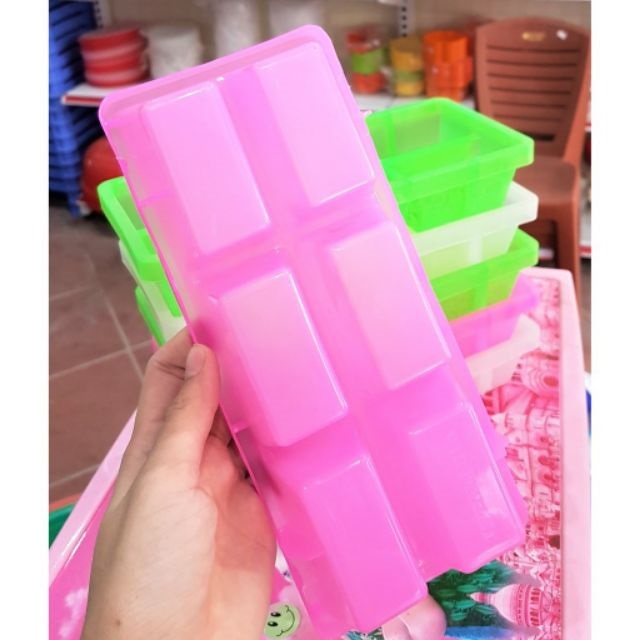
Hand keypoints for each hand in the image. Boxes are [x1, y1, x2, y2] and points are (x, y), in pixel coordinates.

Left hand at [82, 329, 275, 639]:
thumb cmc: (149, 566)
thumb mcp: (162, 483)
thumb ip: (185, 421)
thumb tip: (202, 355)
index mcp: (160, 445)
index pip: (172, 377)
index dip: (192, 343)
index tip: (225, 311)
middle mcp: (196, 458)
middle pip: (219, 397)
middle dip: (242, 366)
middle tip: (280, 332)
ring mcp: (233, 484)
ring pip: (254, 429)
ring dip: (272, 402)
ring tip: (305, 365)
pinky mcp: (265, 509)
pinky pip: (281, 466)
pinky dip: (295, 444)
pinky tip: (318, 420)